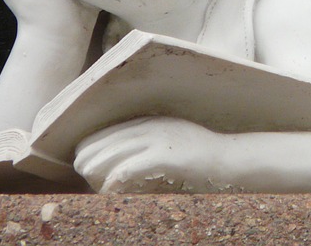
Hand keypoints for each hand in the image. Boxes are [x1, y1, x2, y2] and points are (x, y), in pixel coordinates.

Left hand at [73, 116, 219, 192]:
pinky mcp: (165, 156)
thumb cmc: (201, 156)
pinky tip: (109, 189)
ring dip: (98, 168)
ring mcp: (159, 139)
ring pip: (115, 152)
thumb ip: (151, 143)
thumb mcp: (174, 140)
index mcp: (154, 121)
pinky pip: (130, 167)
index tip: (83, 157)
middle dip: (91, 155)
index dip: (94, 143)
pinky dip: (116, 179)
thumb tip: (123, 159)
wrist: (229, 160)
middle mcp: (153, 126)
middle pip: (109, 139)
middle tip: (80, 170)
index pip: (112, 129)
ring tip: (88, 179)